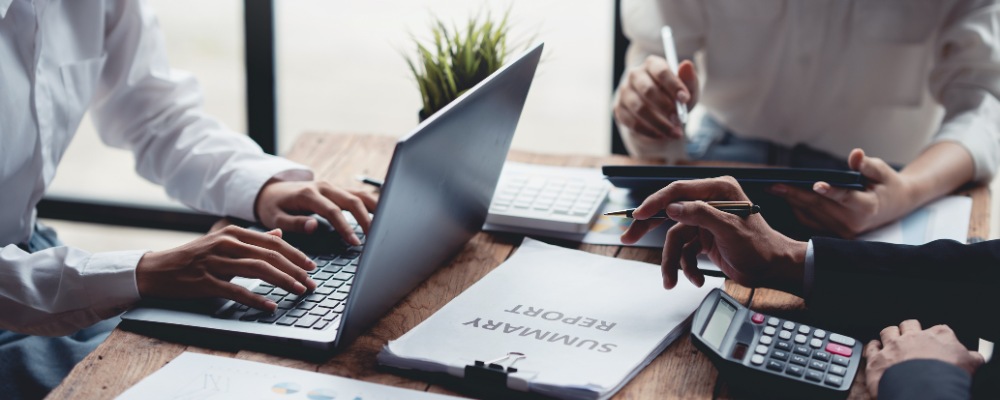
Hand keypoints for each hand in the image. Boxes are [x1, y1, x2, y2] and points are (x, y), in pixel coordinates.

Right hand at [136, 226, 317, 311]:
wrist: (156, 270)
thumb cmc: (193, 257)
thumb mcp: (223, 243)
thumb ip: (252, 239)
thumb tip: (280, 235)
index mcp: (232, 233)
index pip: (272, 243)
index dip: (295, 254)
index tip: (311, 267)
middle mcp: (225, 244)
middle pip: (269, 255)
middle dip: (295, 270)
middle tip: (311, 283)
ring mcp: (215, 262)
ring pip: (257, 270)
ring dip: (282, 281)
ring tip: (298, 291)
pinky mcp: (205, 281)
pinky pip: (236, 290)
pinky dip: (256, 299)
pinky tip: (270, 306)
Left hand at [255, 180, 377, 245]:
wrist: (273, 189)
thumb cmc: (274, 206)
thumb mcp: (275, 217)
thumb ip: (294, 223)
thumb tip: (313, 226)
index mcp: (308, 194)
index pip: (332, 210)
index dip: (345, 226)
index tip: (355, 242)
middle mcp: (324, 187)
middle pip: (352, 200)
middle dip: (366, 219)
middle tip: (375, 237)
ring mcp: (333, 186)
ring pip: (360, 194)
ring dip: (375, 208)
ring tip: (385, 225)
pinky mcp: (338, 189)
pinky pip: (359, 195)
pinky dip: (373, 203)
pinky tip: (383, 215)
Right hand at [613, 56, 698, 139]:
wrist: (660, 115)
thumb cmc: (675, 97)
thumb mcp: (687, 89)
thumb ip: (689, 79)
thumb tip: (686, 65)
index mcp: (652, 64)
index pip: (661, 71)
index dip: (673, 85)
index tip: (685, 99)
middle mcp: (635, 74)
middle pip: (648, 90)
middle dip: (665, 106)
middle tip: (679, 119)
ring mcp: (624, 91)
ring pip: (639, 108)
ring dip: (659, 123)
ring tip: (675, 132)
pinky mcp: (618, 108)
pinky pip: (632, 122)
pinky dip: (649, 131)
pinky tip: (661, 135)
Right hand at [621, 176, 806, 293]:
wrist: (772, 269)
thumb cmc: (759, 246)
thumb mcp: (729, 228)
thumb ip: (700, 214)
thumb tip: (672, 207)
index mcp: (718, 190)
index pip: (678, 191)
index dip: (656, 202)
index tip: (638, 215)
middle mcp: (709, 202)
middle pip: (669, 211)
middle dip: (649, 228)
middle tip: (629, 236)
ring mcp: (705, 221)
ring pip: (674, 238)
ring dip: (672, 262)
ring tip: (670, 281)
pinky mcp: (703, 238)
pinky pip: (684, 251)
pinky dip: (686, 267)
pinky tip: (695, 279)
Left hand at [767, 148, 913, 237]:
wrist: (894, 206)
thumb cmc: (886, 184)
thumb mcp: (881, 171)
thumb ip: (867, 164)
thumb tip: (855, 154)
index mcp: (867, 207)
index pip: (846, 198)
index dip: (831, 191)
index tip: (816, 184)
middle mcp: (853, 223)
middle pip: (820, 205)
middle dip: (795, 194)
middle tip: (774, 184)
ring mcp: (842, 232)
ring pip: (811, 214)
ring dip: (791, 200)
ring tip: (774, 188)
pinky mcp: (833, 234)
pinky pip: (809, 220)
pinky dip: (797, 207)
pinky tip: (785, 195)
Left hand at [864, 320, 983, 397]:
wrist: (925, 389)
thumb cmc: (947, 376)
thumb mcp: (968, 364)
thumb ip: (970, 358)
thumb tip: (975, 357)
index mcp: (938, 335)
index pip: (939, 330)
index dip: (937, 336)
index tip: (937, 343)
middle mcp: (914, 336)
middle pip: (910, 325)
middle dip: (910, 330)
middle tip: (912, 339)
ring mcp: (894, 346)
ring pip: (888, 331)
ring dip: (890, 336)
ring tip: (892, 343)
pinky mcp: (878, 358)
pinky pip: (871, 347)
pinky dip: (872, 348)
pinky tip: (874, 350)